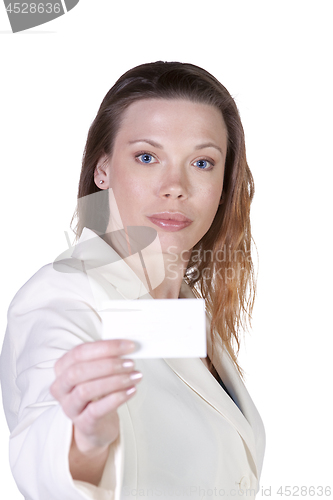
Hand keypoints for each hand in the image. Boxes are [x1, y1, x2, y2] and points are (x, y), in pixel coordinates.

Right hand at [50, 339, 140, 453]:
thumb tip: (127, 347)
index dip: (105, 347)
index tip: (128, 346)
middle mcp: (61, 387)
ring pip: (86, 390)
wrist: (97, 423)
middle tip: (130, 363)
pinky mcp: (82, 423)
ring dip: (115, 381)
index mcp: (62, 367)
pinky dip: (116, 399)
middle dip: (108, 365)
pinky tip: (131, 391)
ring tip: (134, 377)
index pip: (79, 352)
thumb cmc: (97, 392)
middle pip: (78, 371)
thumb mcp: (98, 371)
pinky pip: (96, 410)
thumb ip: (107, 357)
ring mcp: (70, 406)